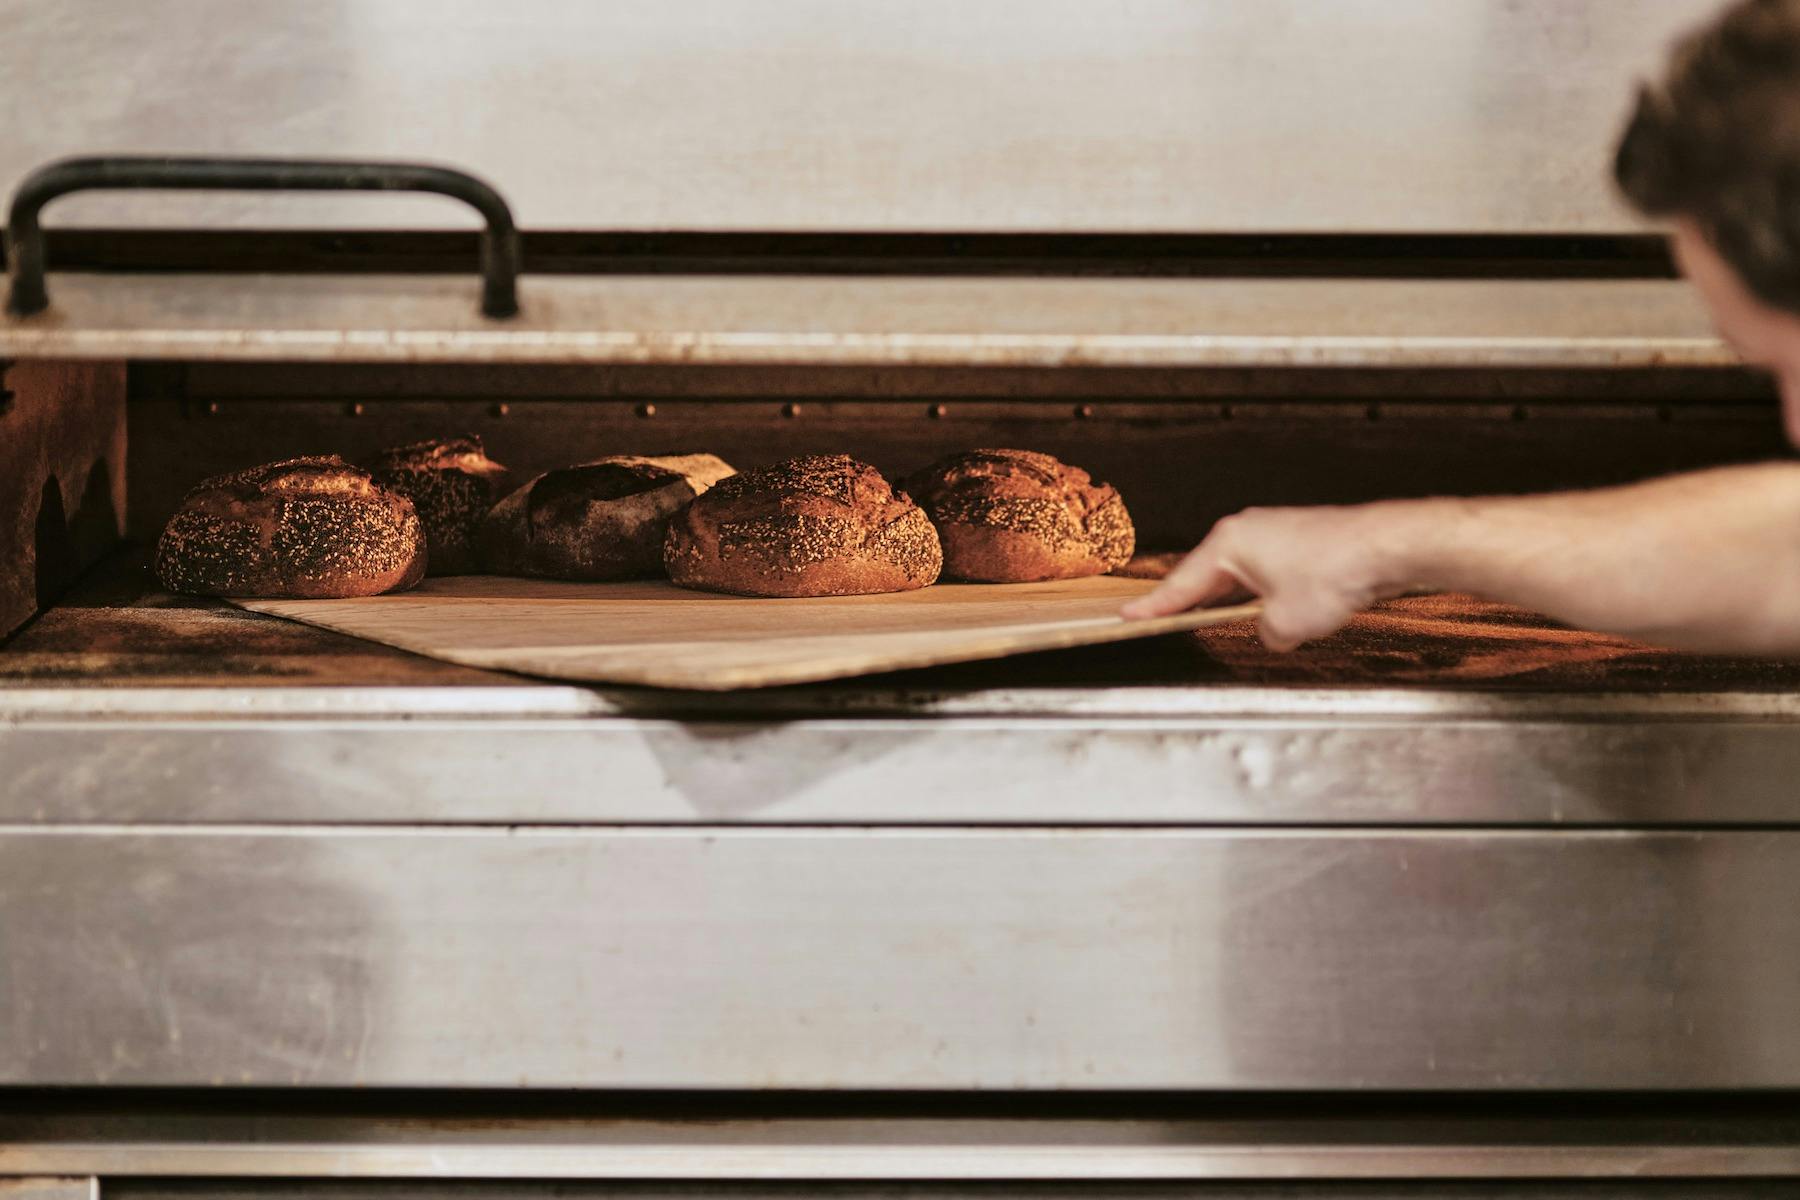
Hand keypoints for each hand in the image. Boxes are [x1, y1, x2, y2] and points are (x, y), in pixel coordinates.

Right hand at [1120, 504, 1410, 650]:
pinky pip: (1263, 571)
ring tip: (1214, 621)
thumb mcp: (1286, 623)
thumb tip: (1270, 632)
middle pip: (1206, 575)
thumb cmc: (1335, 570)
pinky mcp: (1297, 540)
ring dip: (1231, 599)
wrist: (1384, 547)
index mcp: (1229, 543)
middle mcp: (1246, 531)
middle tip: (1162, 620)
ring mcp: (1272, 533)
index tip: (1131, 616)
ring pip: (1238, 574)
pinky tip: (1266, 609)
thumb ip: (1264, 635)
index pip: (1181, 583)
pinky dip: (1258, 592)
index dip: (1155, 606)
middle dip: (1190, 602)